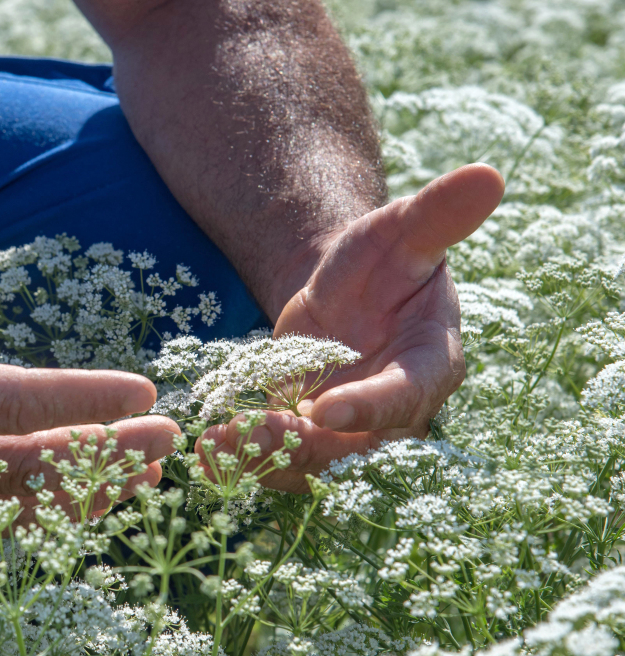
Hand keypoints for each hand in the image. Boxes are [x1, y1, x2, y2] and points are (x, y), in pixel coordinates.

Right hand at [0, 188, 177, 510]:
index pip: (14, 403)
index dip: (85, 399)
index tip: (146, 392)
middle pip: (30, 470)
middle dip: (106, 456)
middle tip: (168, 440)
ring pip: (16, 509)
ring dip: (84, 493)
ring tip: (142, 474)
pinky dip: (42, 513)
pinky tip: (81, 498)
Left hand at [197, 164, 504, 491]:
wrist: (342, 290)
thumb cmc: (382, 258)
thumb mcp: (401, 231)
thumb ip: (438, 215)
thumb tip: (488, 173)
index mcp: (429, 365)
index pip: (407, 397)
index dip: (369, 409)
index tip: (323, 411)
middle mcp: (396, 413)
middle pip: (357, 448)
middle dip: (305, 448)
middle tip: (255, 435)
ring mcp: (353, 434)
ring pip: (313, 462)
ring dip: (265, 457)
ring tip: (215, 444)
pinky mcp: (312, 440)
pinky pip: (283, 460)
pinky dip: (245, 457)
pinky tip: (207, 445)